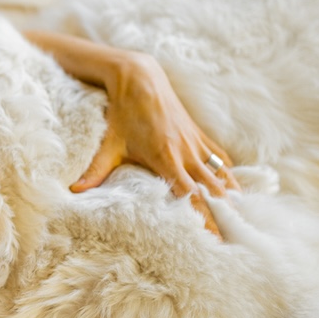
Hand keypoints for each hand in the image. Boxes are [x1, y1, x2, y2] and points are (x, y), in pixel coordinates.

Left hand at [73, 51, 236, 237]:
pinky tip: (236, 192)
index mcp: (165, 157)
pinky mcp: (200, 135)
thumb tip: (74, 192)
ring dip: (232, 197)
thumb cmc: (123, 113)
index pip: (190, 194)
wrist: (141, 78)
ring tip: (244, 221)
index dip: (205, 217)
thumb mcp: (109, 144)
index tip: (215, 238)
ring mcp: (196, 143)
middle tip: (235, 239)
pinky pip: (221, 159)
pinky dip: (230, 176)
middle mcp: (186, 152)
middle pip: (212, 189)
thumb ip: (95, 171)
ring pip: (222, 175)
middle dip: (224, 214)